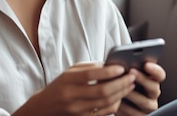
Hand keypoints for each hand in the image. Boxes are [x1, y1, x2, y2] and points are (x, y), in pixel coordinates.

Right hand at [13, 62, 135, 115]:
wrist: (45, 107)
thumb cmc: (60, 86)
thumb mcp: (69, 72)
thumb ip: (88, 68)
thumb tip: (109, 65)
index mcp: (68, 80)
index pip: (90, 75)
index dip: (108, 72)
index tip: (121, 68)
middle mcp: (72, 96)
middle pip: (102, 91)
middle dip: (120, 84)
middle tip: (131, 77)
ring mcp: (78, 110)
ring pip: (105, 103)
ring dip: (121, 94)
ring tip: (130, 85)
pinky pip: (104, 113)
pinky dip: (115, 105)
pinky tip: (121, 96)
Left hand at [115, 62, 165, 115]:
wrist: (112, 103)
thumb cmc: (118, 86)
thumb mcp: (123, 75)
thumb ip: (126, 69)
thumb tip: (121, 62)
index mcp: (151, 80)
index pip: (159, 74)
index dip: (155, 69)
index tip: (146, 64)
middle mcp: (152, 93)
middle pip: (154, 87)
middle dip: (142, 79)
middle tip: (131, 72)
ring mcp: (148, 105)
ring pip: (145, 102)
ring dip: (133, 95)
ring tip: (122, 89)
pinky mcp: (140, 115)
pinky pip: (136, 113)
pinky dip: (126, 108)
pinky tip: (118, 102)